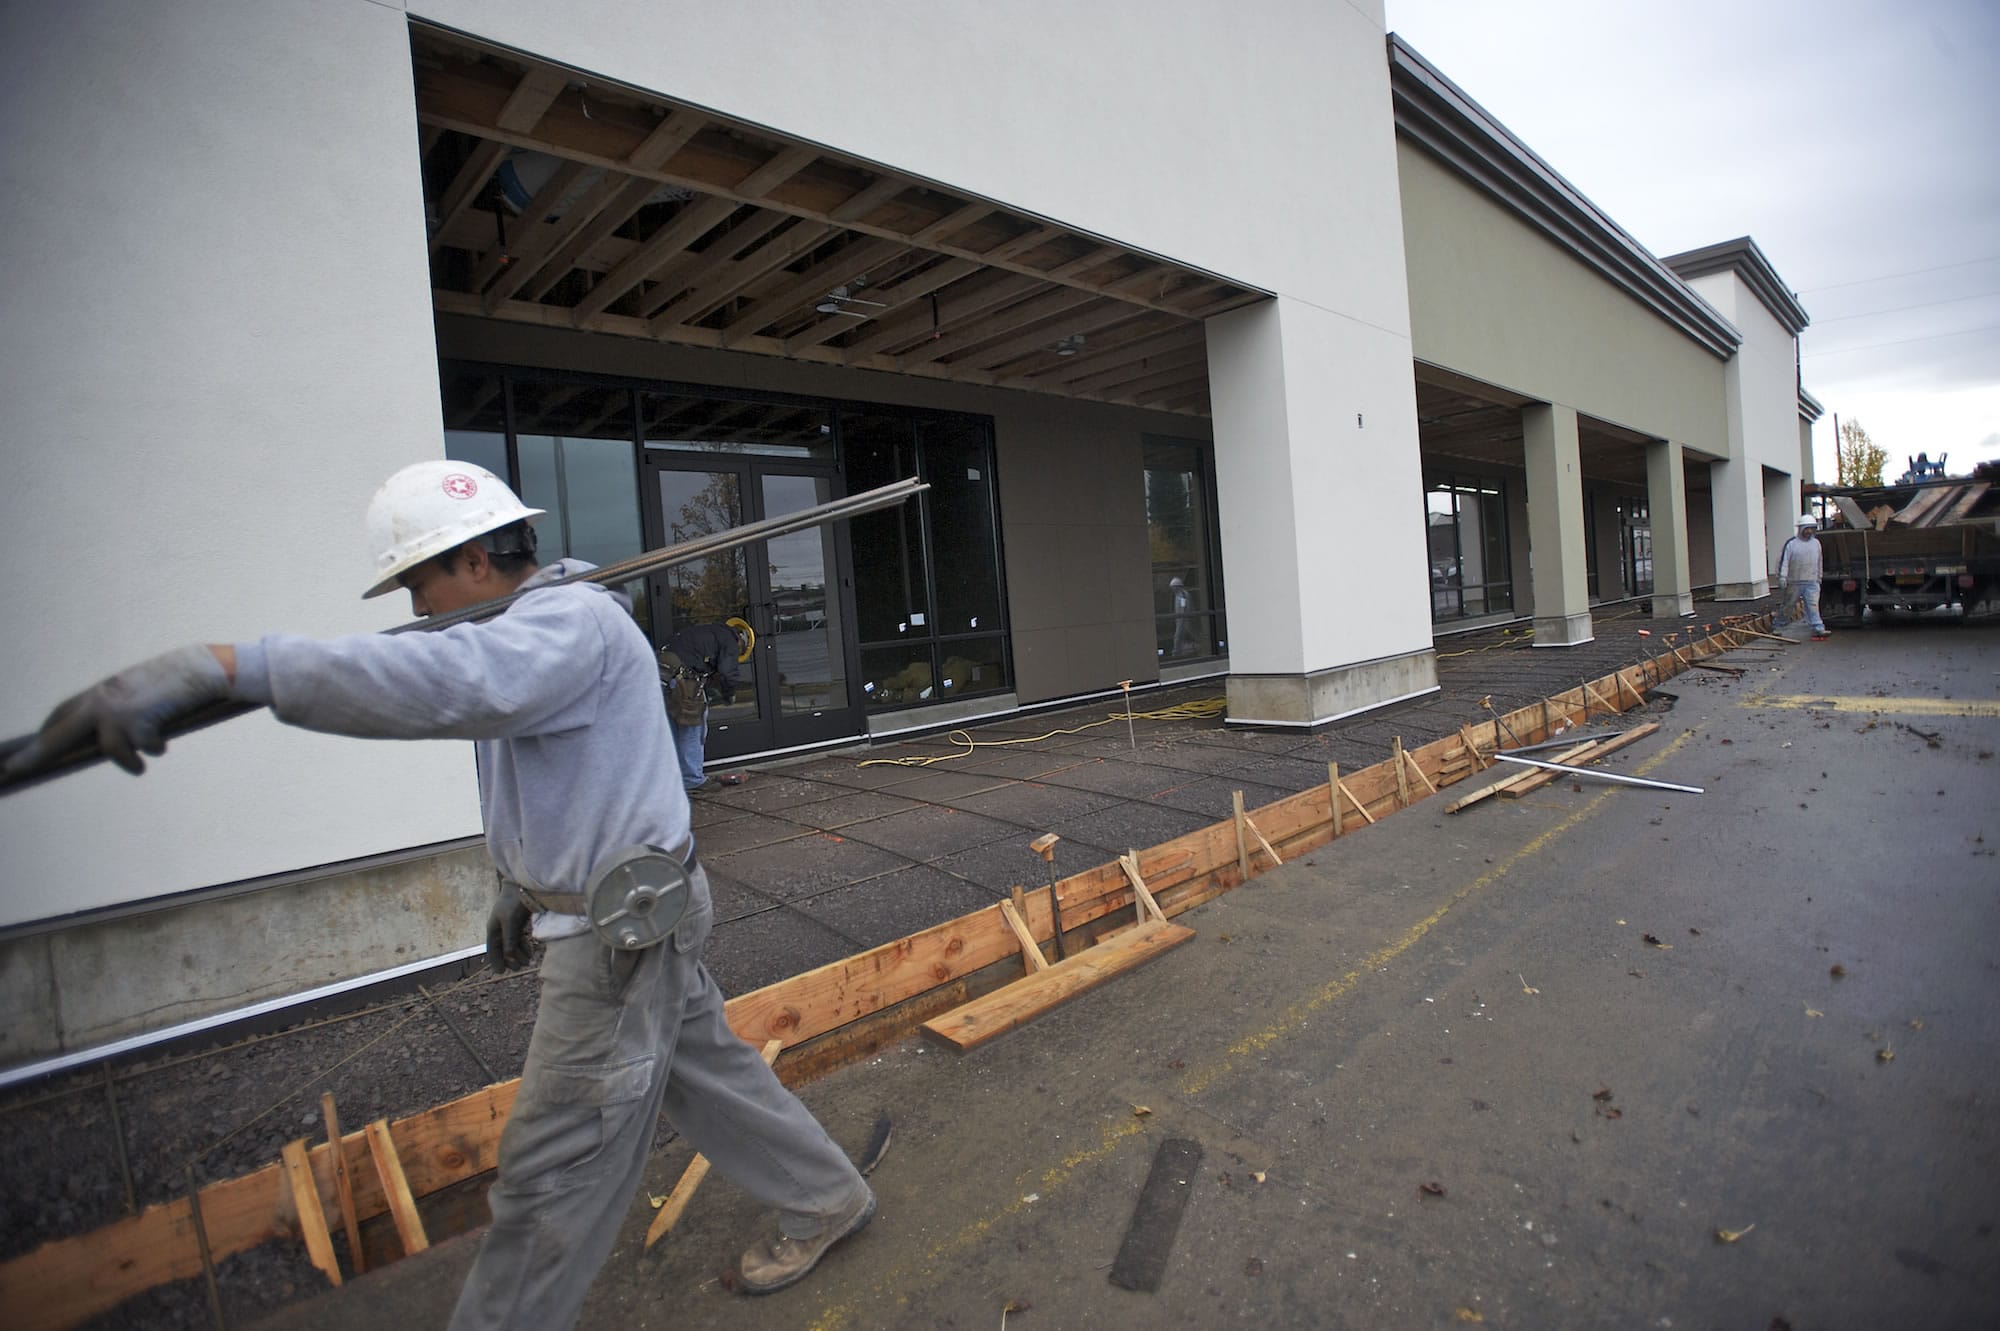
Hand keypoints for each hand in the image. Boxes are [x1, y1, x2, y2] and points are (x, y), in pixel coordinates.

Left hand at [6, 645, 229, 776]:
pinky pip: (143, 750)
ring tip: (140, 767)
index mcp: (101, 691)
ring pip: (110, 749)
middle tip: (12, 771)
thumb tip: (109, 741)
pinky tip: (164, 741)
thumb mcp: (139, 692)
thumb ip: (121, 709)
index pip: (62, 713)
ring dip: (128, 761)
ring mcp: (119, 712)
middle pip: (59, 734)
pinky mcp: (140, 722)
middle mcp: (102, 700)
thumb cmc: (175, 680)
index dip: (46, 732)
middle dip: (36, 755)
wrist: (201, 667)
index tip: (33, 746)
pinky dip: (155, 749)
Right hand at [486, 880, 533, 971]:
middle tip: (517, 968)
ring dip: (519, 954)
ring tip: (527, 962)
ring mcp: (510, 925)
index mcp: (493, 928)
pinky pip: (519, 938)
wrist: (523, 885)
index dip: (495, 961)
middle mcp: (500, 928)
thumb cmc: (513, 902)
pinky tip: (530, 952)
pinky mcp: (519, 922)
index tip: (500, 973)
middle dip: (509, 959)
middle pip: (502, 949)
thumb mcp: (510, 921)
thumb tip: (509, 956)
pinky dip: (524, 946)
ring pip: (512, 944)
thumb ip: (509, 939)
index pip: (492, 949)